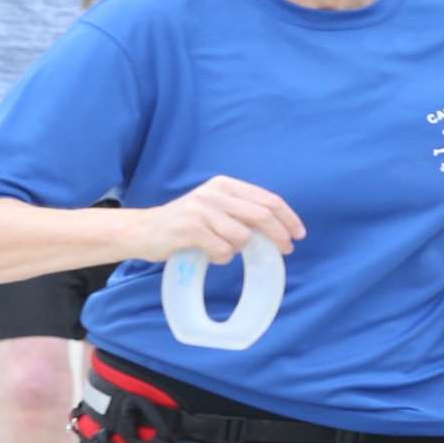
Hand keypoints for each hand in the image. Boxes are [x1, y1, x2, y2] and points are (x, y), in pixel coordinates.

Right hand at [135, 176, 305, 263]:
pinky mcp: (190, 229)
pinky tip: (211, 255)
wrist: (144, 230)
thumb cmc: (186, 222)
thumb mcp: (214, 207)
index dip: (288, 218)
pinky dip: (222, 257)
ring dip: (240, 249)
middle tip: (286, 250)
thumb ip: (240, 211)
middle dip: (279, 235)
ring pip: (242, 236)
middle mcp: (214, 193)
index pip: (267, 199)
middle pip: (261, 216)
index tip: (299, 234)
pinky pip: (222, 250)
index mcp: (224, 185)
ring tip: (225, 249)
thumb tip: (278, 229)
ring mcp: (201, 210)